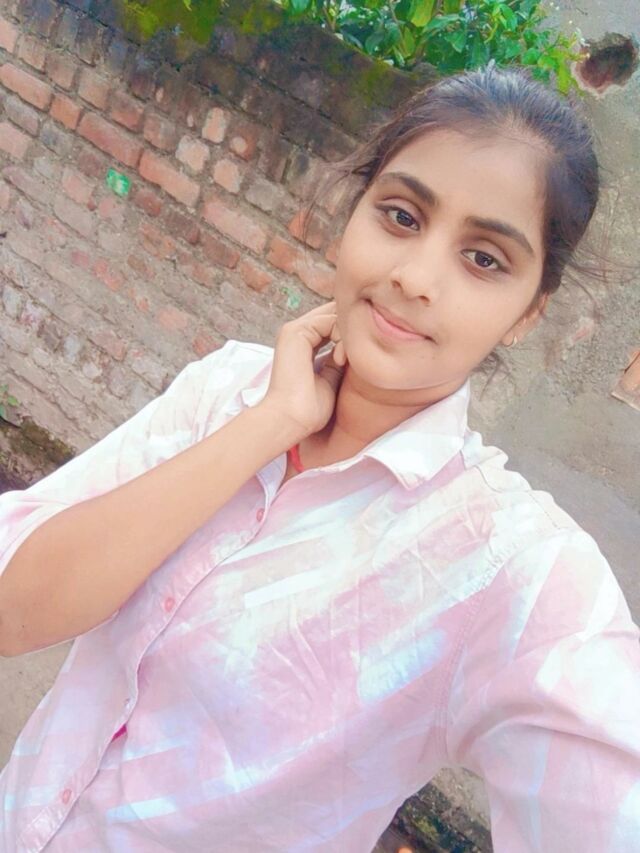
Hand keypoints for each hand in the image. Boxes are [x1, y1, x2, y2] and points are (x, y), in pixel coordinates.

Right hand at [260, 300, 347, 441]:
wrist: (291, 419)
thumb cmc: (309, 408)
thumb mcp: (332, 378)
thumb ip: (339, 358)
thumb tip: (355, 347)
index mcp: (303, 343)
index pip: (335, 323)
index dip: (353, 333)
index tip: (359, 359)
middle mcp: (299, 333)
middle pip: (336, 313)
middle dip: (354, 329)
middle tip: (358, 355)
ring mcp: (295, 330)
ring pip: (336, 314)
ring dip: (349, 335)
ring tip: (346, 361)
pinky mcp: (296, 332)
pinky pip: (330, 319)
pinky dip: (343, 337)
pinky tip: (341, 360)